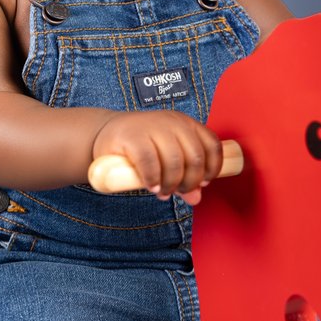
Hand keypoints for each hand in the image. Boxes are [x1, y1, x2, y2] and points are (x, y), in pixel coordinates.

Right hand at [91, 110, 222, 202]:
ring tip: (162, 191)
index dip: (212, 168)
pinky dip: (153, 179)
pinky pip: (150, 162)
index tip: (202, 183)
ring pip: (175, 161)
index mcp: (186, 124)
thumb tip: (196, 198)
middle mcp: (173, 122)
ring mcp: (152, 126)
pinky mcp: (133, 136)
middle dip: (189, 182)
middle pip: (195, 157)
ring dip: (171, 184)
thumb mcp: (166, 160)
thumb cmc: (141, 148)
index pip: (212, 145)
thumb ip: (183, 177)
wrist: (108, 134)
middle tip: (177, 191)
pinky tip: (151, 185)